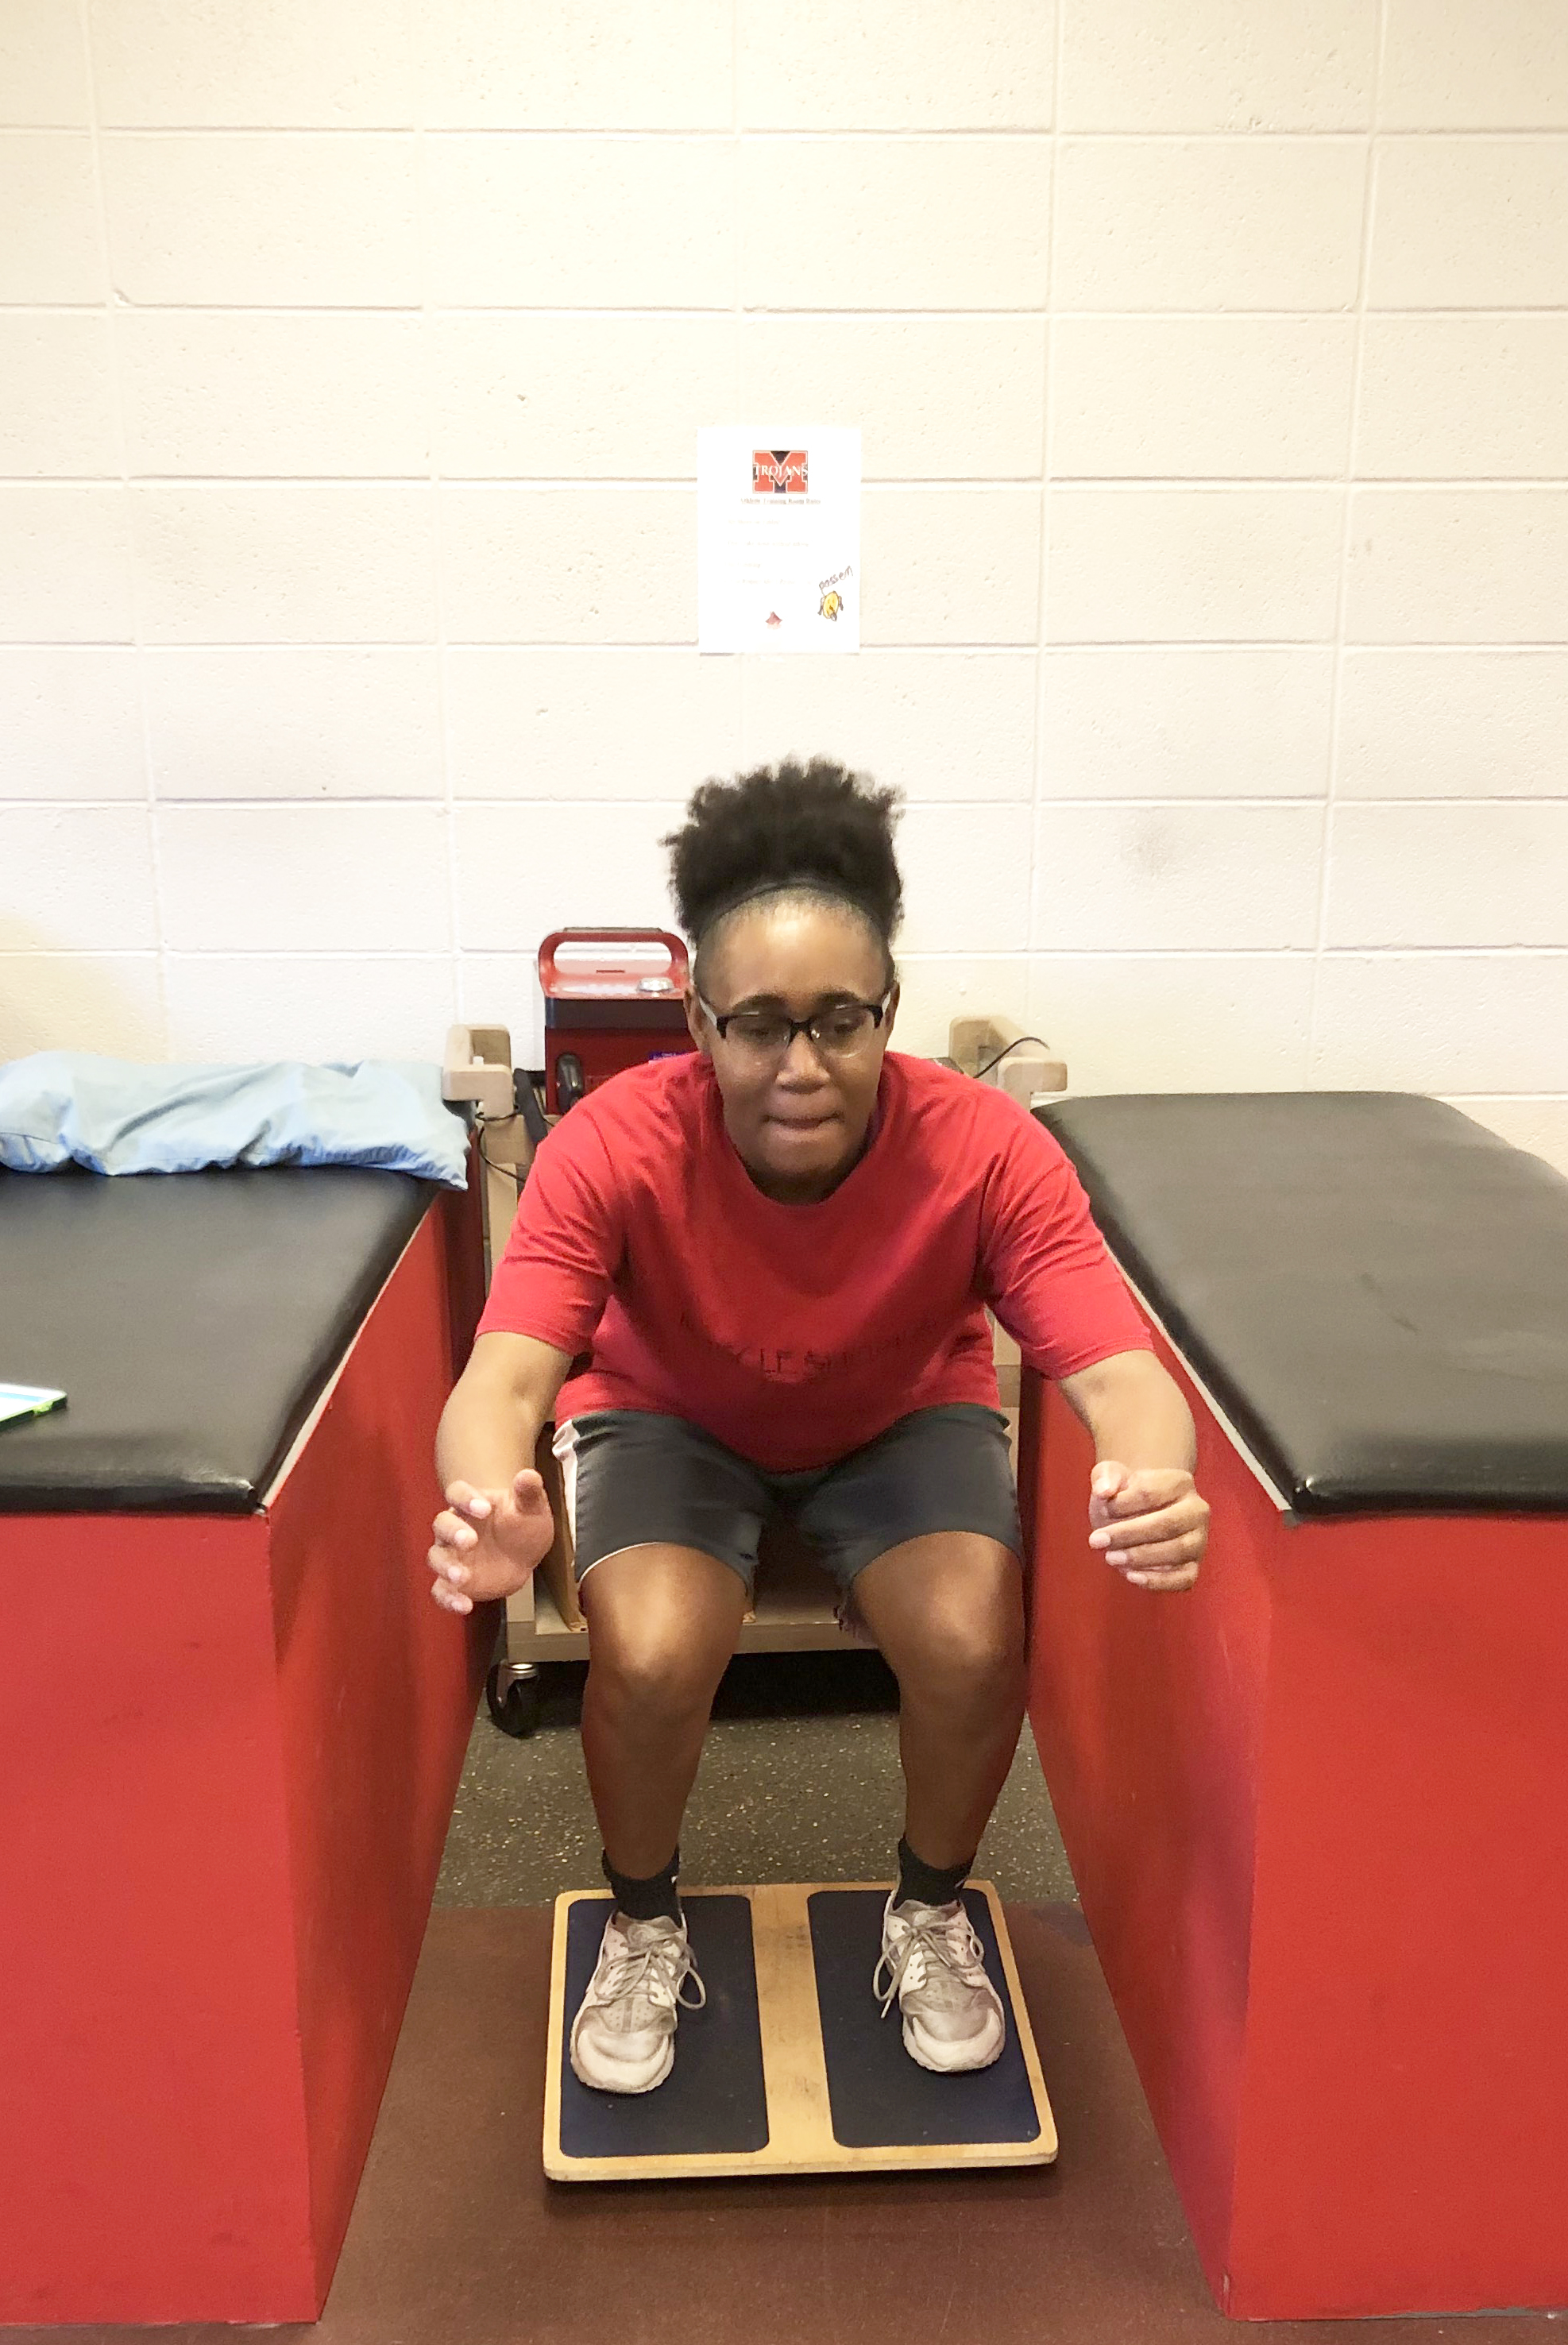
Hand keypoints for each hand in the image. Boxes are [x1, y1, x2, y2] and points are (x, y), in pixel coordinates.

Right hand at [427, 1471, 554, 1614]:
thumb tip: (528, 1474)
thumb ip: (528, 1492)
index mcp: (471, 1504)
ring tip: (463, 1577)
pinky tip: (464, 1606)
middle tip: (470, 1540)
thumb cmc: (524, 1526)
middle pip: (441, 1524)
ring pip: (436, 1557)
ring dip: (446, 1567)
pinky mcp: (453, 1582)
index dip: (466, 1499)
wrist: (524, 1557)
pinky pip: (441, 1590)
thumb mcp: (532, 1509)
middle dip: (452, 1532)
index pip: (457, 1493)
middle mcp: (455, 1528)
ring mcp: (452, 1556)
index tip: (485, 1508)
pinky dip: (448, 1599)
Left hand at [1087, 1460, 1208, 1591]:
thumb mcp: (1111, 1476)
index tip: (1101, 1510)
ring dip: (1140, 1557)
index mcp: (1179, 1482)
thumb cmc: (1126, 1493)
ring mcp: (1198, 1540)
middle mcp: (1197, 1511)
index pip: (1150, 1493)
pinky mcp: (1193, 1567)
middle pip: (1167, 1524)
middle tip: (1096, 1541)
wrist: (1140, 1513)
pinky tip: (1132, 1576)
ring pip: (1176, 1551)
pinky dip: (1158, 1581)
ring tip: (1110, 1558)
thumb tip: (1104, 1491)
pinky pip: (1182, 1578)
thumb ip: (1105, 1477)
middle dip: (1129, 1534)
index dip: (1121, 1504)